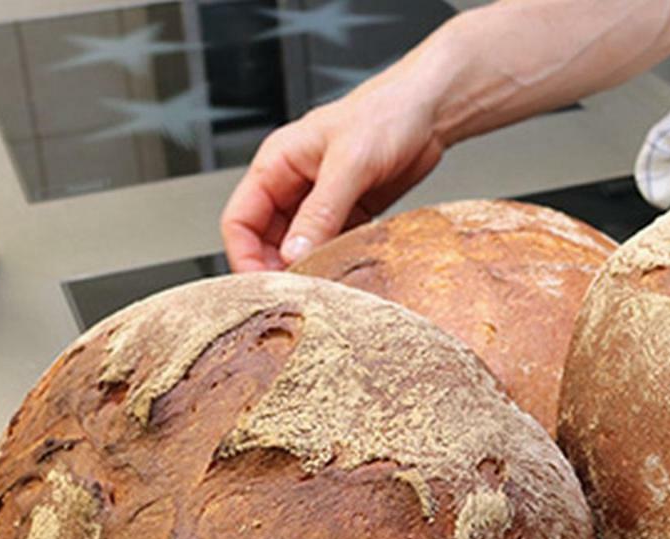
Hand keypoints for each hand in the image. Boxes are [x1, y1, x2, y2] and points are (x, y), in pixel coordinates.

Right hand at [221, 76, 444, 272]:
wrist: (429, 113)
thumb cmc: (386, 115)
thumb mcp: (349, 163)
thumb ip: (321, 211)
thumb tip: (295, 253)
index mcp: (277, 164)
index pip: (240, 219)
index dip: (244, 255)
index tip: (262, 285)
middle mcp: (293, 185)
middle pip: (266, 240)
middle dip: (276, 269)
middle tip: (297, 295)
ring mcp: (321, 202)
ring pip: (299, 247)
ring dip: (307, 270)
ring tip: (322, 290)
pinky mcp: (349, 214)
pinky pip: (331, 246)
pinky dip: (334, 264)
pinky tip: (345, 277)